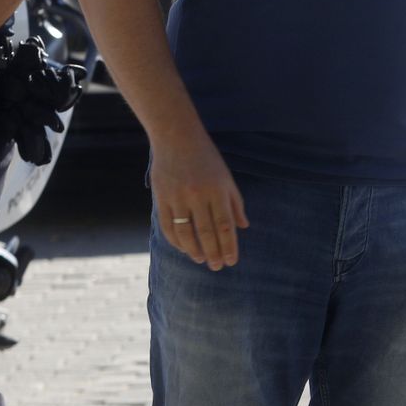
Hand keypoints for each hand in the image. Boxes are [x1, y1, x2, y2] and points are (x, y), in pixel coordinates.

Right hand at [151, 131, 248, 269]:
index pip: (225, 225)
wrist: (177, 138)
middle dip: (213, 252)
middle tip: (217, 267)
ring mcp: (178, 197)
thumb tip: (244, 227)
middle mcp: (198, 195)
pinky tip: (184, 248)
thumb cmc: (207, 159)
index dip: (229, 246)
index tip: (232, 261)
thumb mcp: (226, 177)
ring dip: (194, 250)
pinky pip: (168, 226)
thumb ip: (235, 203)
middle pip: (207, 232)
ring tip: (201, 260)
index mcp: (218, 190)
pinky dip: (176, 241)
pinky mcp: (161, 198)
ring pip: (186, 232)